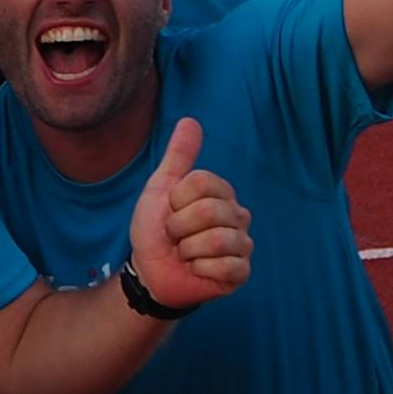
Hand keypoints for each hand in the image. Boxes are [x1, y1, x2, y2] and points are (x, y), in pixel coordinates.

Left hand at [127, 118, 249, 310]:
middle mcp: (238, 216)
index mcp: (221, 193)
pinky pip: (224, 267)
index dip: (176, 199)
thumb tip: (190, 120)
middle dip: (179, 226)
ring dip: (188, 249)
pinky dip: (199, 269)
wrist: (150, 270)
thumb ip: (178, 156)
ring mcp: (242, 245)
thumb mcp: (161, 188)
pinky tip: (196, 269)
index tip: (170, 210)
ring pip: (217, 239)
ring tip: (184, 253)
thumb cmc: (156, 229)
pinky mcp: (240, 272)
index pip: (202, 183)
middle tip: (175, 236)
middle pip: (208, 211)